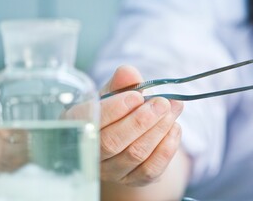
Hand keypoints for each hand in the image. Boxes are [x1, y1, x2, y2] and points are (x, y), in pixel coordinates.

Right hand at [99, 65, 183, 185]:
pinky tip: (175, 128)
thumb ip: (121, 82)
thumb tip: (128, 72)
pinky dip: (167, 148)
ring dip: (159, 129)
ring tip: (173, 109)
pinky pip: (150, 169)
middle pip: (112, 142)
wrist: (129, 132)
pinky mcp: (133, 179)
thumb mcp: (116, 93)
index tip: (137, 95)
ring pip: (135, 154)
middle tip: (162, 103)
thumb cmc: (117, 109)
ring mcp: (111, 171)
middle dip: (141, 120)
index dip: (114, 109)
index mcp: (77, 125)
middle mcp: (90, 153)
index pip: (90, 121)